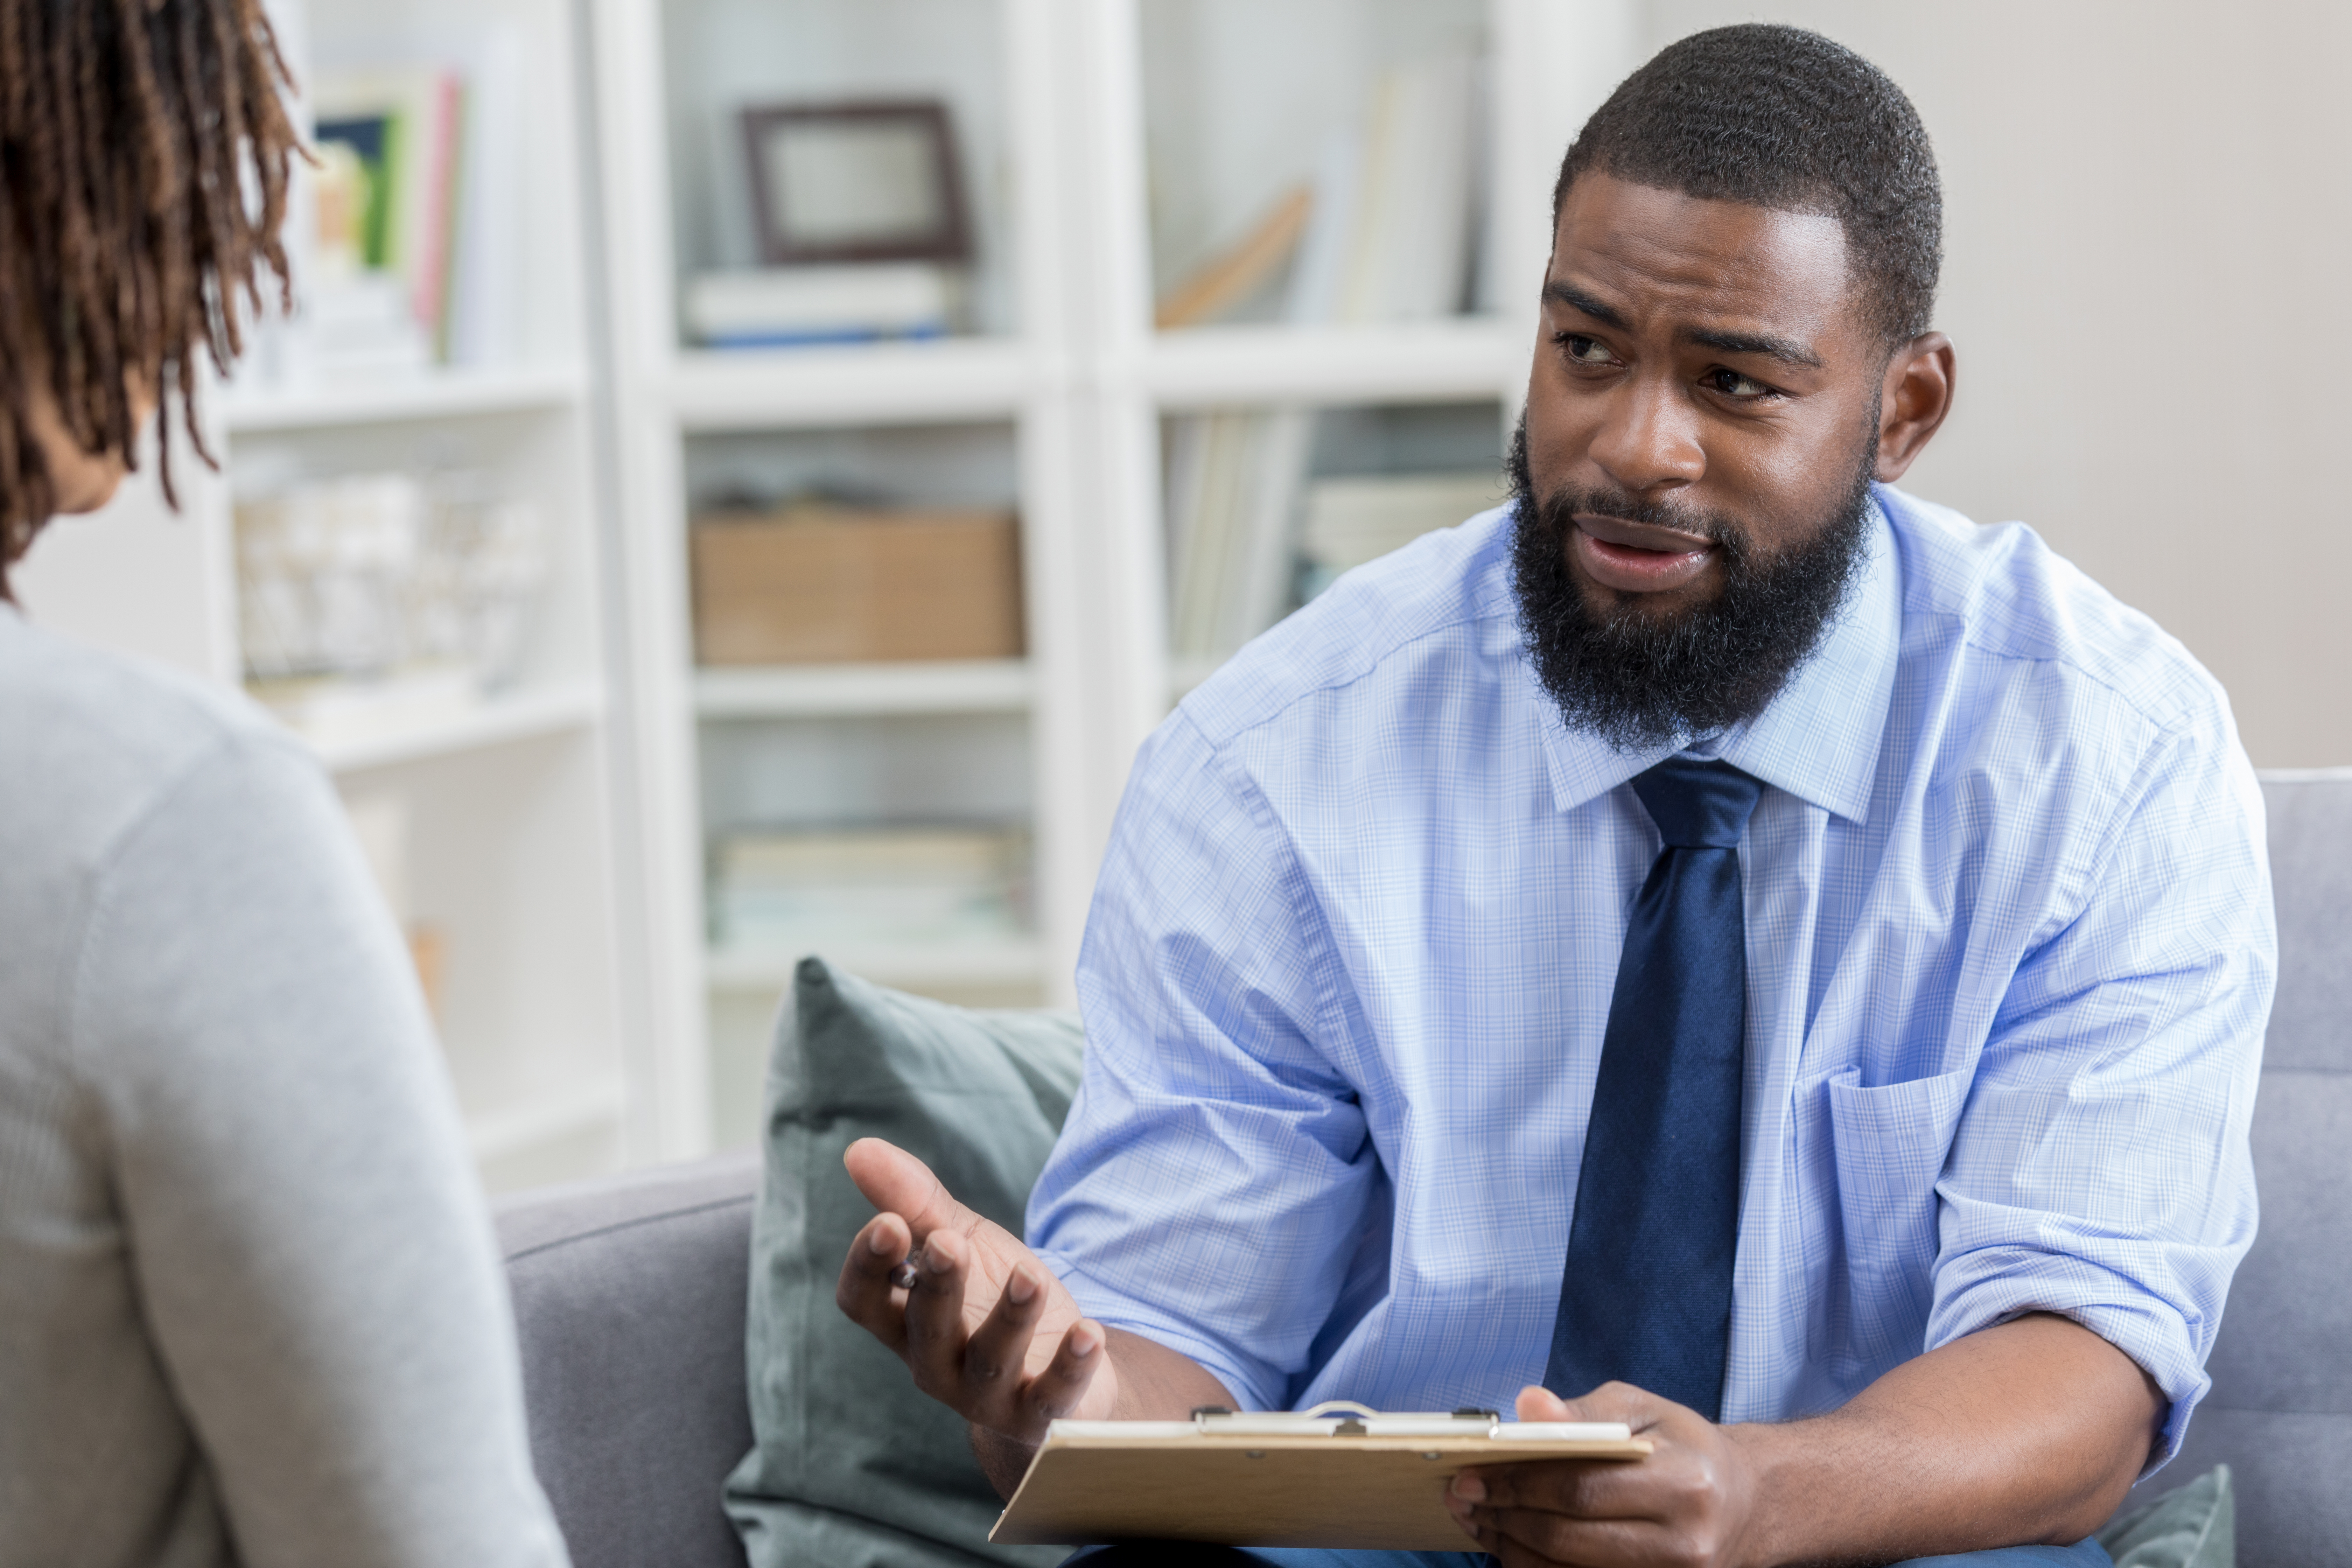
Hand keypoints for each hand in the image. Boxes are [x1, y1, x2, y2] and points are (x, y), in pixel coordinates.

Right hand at [834, 1137, 1119, 1444]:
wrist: (1057, 1368)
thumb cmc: (993, 1295)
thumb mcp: (960, 1240)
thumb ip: (914, 1201)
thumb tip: (858, 1148)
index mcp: (904, 1320)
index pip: (863, 1300)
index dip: (867, 1265)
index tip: (887, 1221)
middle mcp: (935, 1364)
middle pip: (923, 1331)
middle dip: (936, 1287)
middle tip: (947, 1244)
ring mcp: (987, 1395)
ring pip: (989, 1362)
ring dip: (1009, 1318)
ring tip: (1029, 1274)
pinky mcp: (1039, 1415)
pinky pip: (1051, 1399)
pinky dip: (1070, 1366)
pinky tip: (1089, 1332)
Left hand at [1446, 1383, 1760, 1567]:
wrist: (1742, 1504)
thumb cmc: (1684, 1447)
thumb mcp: (1643, 1410)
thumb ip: (1584, 1411)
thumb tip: (1528, 1404)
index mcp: (1684, 1483)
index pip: (1583, 1489)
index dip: (1519, 1484)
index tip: (1472, 1475)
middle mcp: (1685, 1544)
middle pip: (1570, 1539)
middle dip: (1506, 1518)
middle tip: (1462, 1499)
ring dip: (1512, 1548)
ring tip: (1478, 1522)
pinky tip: (1511, 1545)